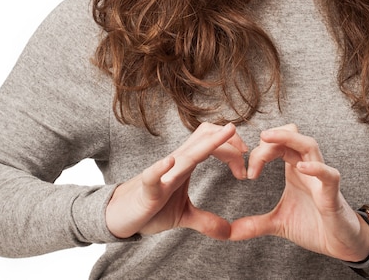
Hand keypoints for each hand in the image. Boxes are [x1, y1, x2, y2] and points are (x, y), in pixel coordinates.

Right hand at [105, 122, 246, 240]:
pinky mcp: (147, 189)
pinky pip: (152, 175)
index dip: (231, 143)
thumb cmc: (152, 206)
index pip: (211, 141)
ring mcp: (162, 173)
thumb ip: (206, 220)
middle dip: (228, 140)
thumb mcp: (184, 215)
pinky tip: (169, 164)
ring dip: (209, 143)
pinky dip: (160, 169)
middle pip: (204, 136)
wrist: (121, 215)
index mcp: (186, 163)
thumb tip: (228, 232)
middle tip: (246, 154)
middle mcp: (177, 162)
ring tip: (226, 134)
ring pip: (187, 152)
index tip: (247, 157)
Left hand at [229, 124, 368, 262]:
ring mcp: (321, 177)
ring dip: (288, 138)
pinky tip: (301, 167)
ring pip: (309, 144)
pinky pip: (328, 173)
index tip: (247, 174)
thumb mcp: (278, 223)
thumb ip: (255, 224)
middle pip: (291, 135)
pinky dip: (316, 167)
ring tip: (268, 139)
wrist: (339, 243)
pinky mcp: (333, 193)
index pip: (277, 145)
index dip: (260, 152)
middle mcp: (308, 166)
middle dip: (271, 138)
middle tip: (254, 154)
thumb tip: (230, 232)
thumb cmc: (313, 225)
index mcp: (294, 168)